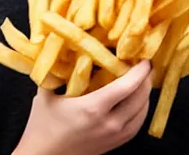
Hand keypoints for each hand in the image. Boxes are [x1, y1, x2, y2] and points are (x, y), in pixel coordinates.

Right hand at [13, 60, 152, 154]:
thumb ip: (56, 68)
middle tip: (146, 64)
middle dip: (147, 79)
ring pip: (142, 114)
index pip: (127, 86)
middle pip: (140, 99)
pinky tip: (139, 101)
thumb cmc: (41, 126)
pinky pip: (136, 126)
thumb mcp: (46, 92)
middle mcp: (108, 123)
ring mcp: (113, 137)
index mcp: (94, 108)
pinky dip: (142, 111)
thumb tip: (62, 43)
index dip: (140, 71)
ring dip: (146, 95)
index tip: (145, 58)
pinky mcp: (113, 145)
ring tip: (145, 80)